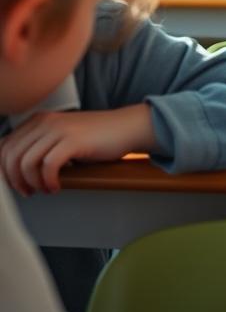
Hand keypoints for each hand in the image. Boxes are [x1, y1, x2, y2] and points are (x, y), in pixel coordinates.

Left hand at [0, 106, 154, 195]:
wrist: (128, 127)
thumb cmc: (98, 136)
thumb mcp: (62, 136)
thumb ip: (40, 145)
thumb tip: (17, 170)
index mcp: (38, 120)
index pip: (4, 146)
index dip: (3, 170)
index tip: (15, 183)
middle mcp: (44, 122)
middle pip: (10, 156)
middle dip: (14, 180)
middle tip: (28, 191)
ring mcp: (58, 130)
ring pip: (25, 162)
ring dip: (31, 183)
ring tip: (43, 190)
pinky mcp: (73, 140)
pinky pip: (47, 166)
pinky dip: (48, 181)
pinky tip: (56, 186)